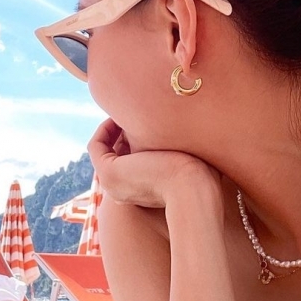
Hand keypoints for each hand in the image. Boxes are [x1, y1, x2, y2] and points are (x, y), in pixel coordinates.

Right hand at [88, 118, 222, 210]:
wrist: (195, 189)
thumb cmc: (203, 175)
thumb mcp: (192, 157)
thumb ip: (185, 146)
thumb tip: (194, 126)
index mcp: (144, 190)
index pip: (132, 160)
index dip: (136, 136)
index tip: (149, 118)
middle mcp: (124, 189)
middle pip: (116, 154)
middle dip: (124, 131)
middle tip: (136, 111)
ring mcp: (113, 183)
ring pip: (105, 149)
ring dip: (114, 127)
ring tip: (128, 110)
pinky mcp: (108, 173)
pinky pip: (96, 145)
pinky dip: (105, 127)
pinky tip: (122, 114)